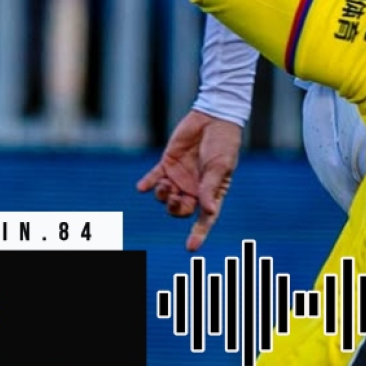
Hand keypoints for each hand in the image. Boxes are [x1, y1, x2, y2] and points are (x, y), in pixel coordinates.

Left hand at [137, 109, 243, 250]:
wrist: (213, 117)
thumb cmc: (224, 143)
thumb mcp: (220, 165)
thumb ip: (211, 187)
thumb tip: (208, 211)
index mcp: (211, 192)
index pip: (205, 218)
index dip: (198, 233)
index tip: (191, 247)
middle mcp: (194, 188)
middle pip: (179, 209)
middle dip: (174, 208)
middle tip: (174, 197)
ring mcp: (179, 176)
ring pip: (164, 196)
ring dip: (161, 194)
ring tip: (164, 184)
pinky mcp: (168, 163)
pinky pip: (153, 177)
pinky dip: (147, 183)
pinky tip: (141, 187)